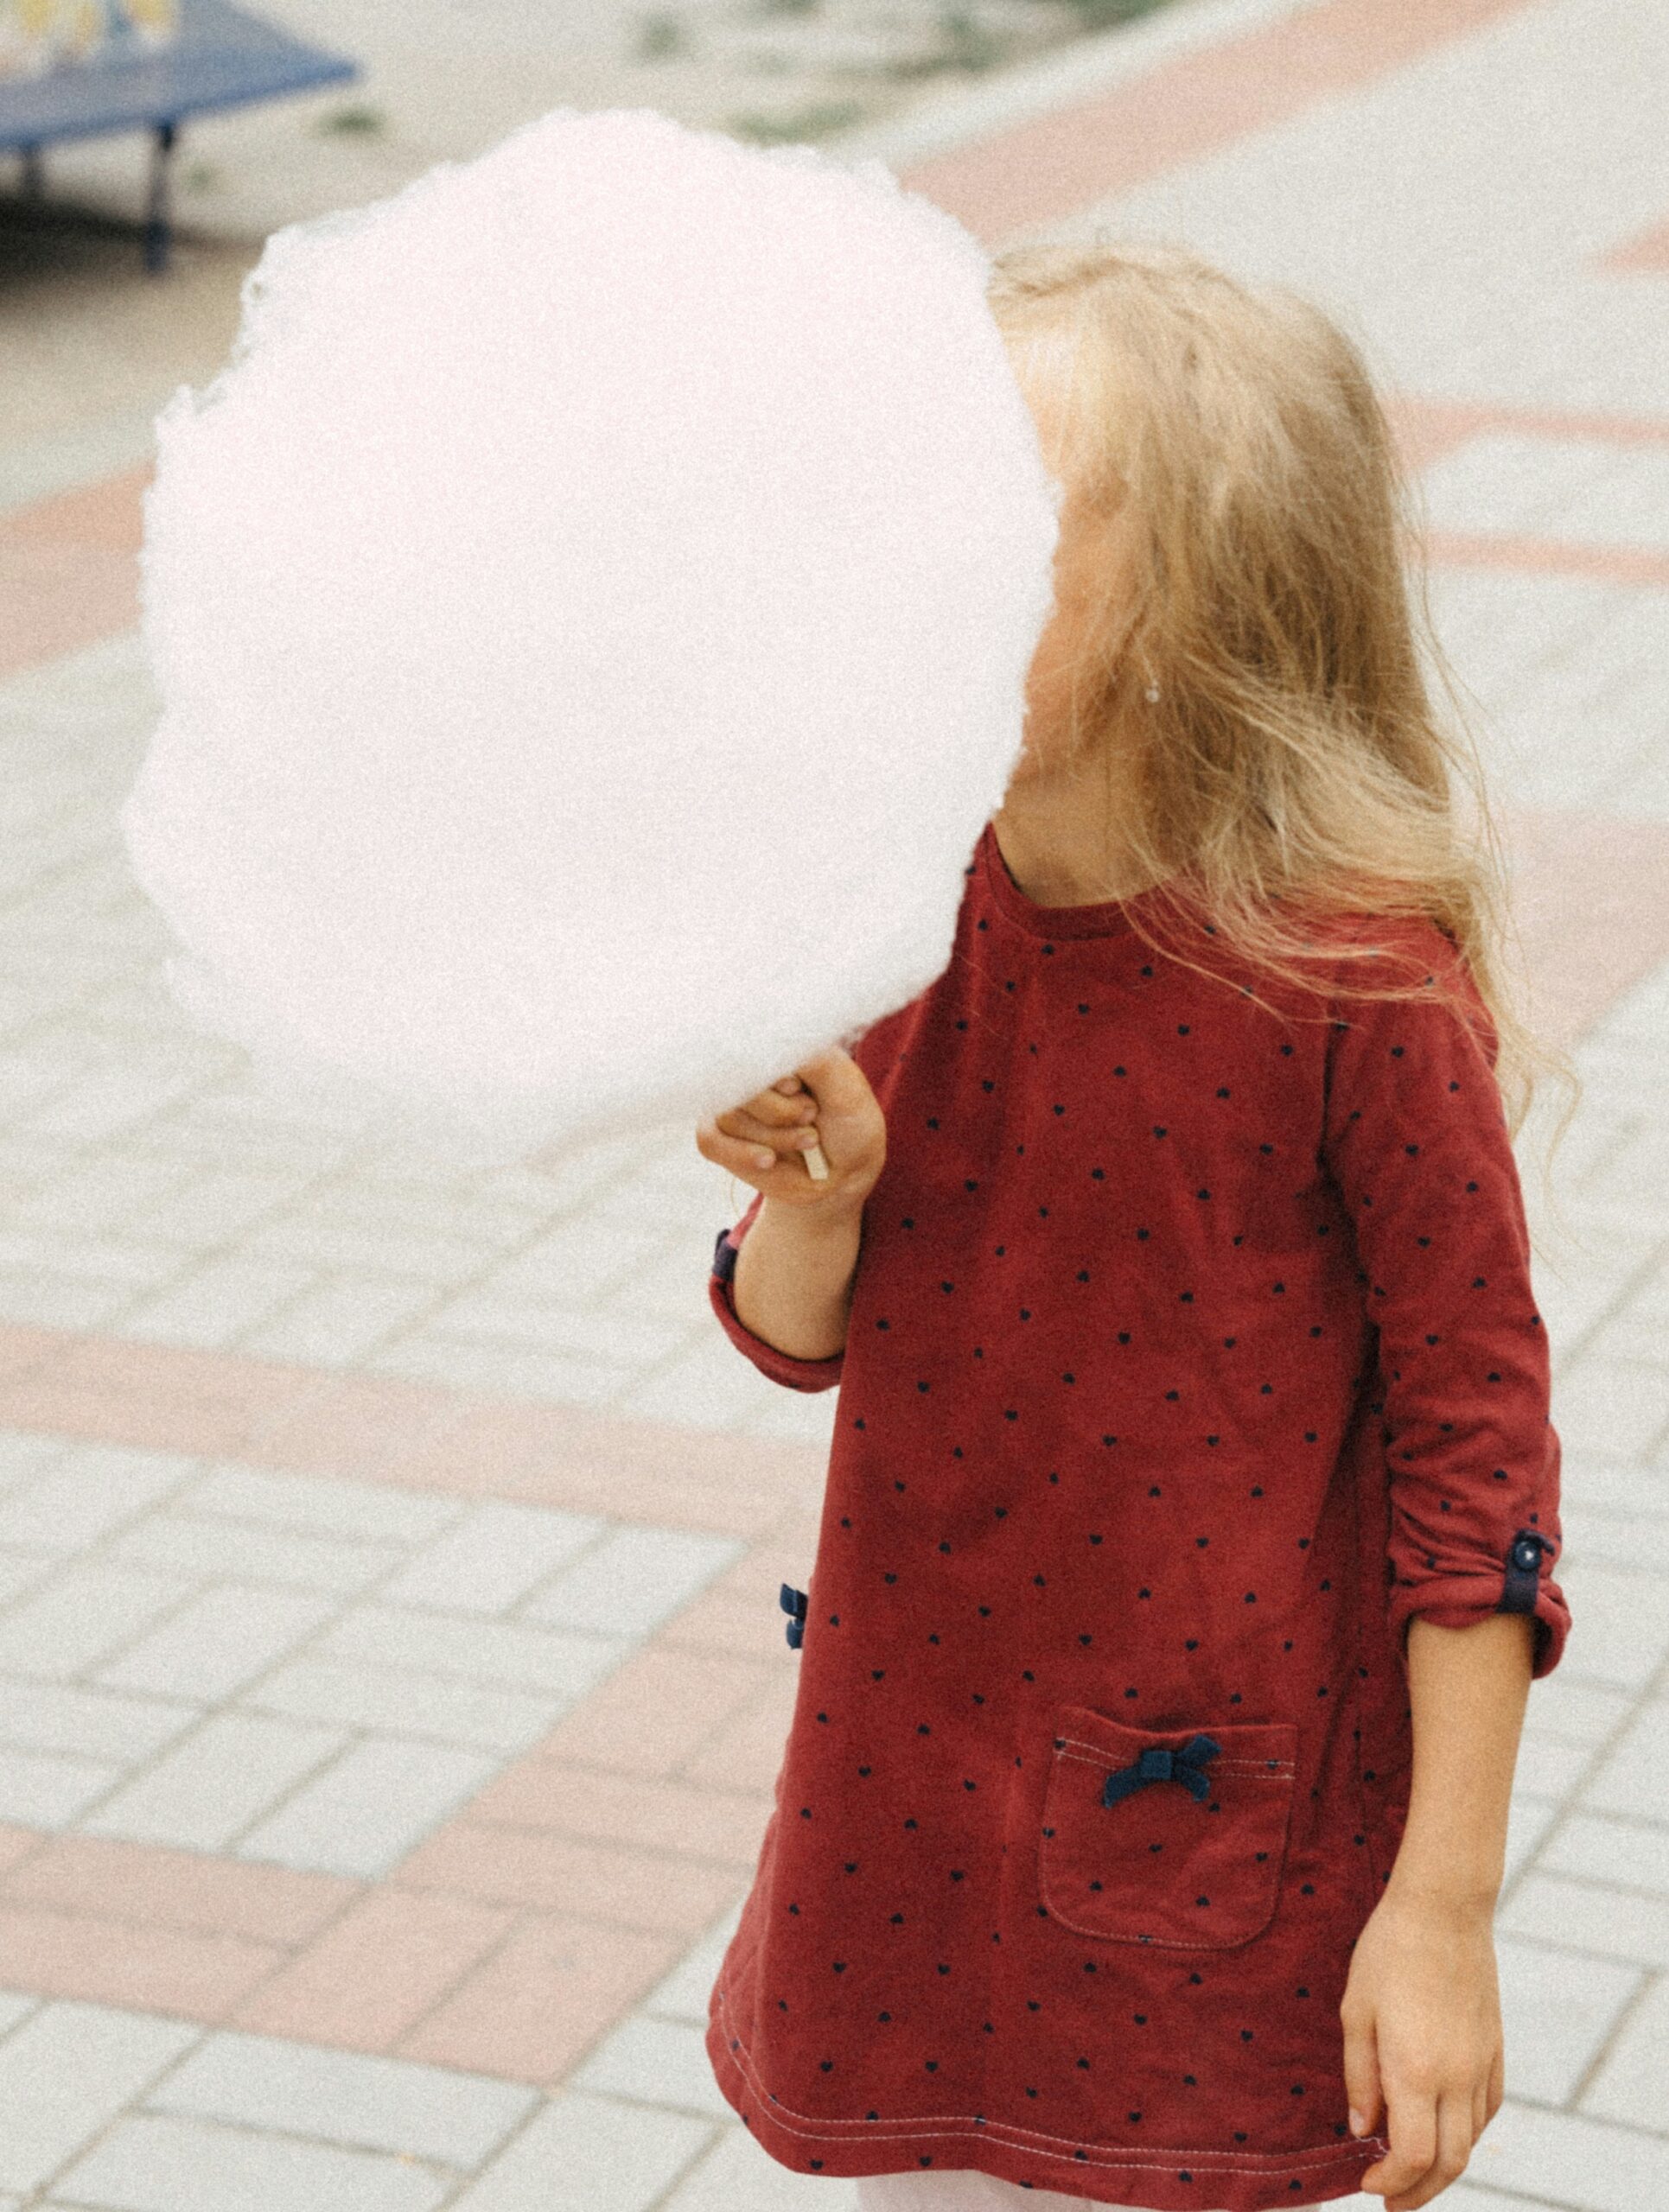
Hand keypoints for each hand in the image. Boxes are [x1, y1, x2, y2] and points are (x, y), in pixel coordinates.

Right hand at [696, 1047, 885, 1212]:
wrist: (844, 1172)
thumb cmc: (849, 1124)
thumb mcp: (846, 1090)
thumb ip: (815, 1060)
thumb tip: (774, 1042)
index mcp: (779, 1048)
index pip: (750, 1046)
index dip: (771, 1075)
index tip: (796, 1088)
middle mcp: (749, 1070)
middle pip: (738, 1084)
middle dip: (780, 1111)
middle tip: (811, 1116)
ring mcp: (731, 1103)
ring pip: (730, 1116)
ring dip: (775, 1137)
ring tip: (808, 1140)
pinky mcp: (718, 1135)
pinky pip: (710, 1141)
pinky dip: (742, 1154)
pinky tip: (770, 1160)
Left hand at [1340, 1886, 1504, 2209]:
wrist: (1444, 1909)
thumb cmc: (1389, 1952)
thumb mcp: (1356, 2012)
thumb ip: (1359, 2078)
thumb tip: (1363, 2131)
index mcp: (1417, 2071)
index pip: (1413, 2157)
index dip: (1391, 2183)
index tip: (1367, 2183)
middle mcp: (1458, 2078)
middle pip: (1449, 2163)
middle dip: (1419, 2193)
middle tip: (1391, 2200)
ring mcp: (1482, 2065)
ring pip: (1472, 2141)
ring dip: (1443, 2168)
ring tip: (1412, 2172)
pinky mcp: (1496, 2049)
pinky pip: (1487, 2110)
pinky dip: (1467, 2134)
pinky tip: (1444, 2130)